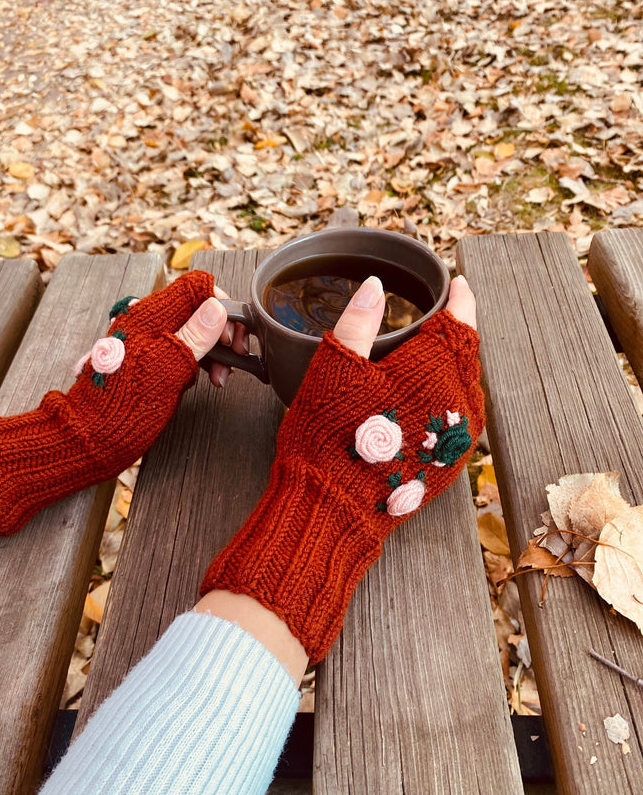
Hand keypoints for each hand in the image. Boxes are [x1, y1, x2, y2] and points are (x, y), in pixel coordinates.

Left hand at [0, 270, 235, 534]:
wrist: (89, 436)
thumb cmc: (123, 407)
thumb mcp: (169, 370)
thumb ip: (195, 335)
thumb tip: (217, 308)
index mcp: (151, 315)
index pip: (196, 287)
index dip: (221, 305)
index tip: (233, 335)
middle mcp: (146, 321)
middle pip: (195, 308)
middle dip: (219, 331)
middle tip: (234, 358)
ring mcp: (144, 341)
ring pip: (189, 331)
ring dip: (210, 350)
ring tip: (219, 378)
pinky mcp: (144, 360)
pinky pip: (177, 349)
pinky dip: (194, 361)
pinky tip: (200, 380)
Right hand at [201, 273, 483, 662]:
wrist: (330, 511)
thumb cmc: (328, 438)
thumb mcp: (335, 368)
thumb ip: (359, 320)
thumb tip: (375, 285)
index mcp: (435, 373)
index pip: (460, 322)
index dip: (459, 299)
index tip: (457, 282)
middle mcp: (457, 405)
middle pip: (466, 356)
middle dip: (456, 332)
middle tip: (441, 313)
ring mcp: (456, 440)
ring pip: (466, 390)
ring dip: (454, 367)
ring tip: (433, 353)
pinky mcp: (446, 467)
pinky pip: (459, 420)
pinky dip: (448, 399)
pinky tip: (426, 399)